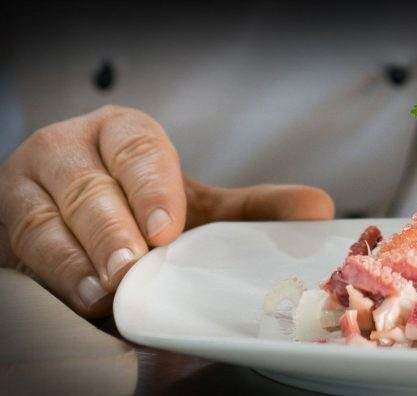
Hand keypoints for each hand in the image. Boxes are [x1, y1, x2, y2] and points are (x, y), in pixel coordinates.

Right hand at [0, 105, 333, 316]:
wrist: (78, 228)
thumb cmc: (139, 209)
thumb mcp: (193, 205)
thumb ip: (250, 209)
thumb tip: (317, 210)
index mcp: (121, 134)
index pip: (135, 145)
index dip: (151, 184)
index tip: (167, 226)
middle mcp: (69, 151)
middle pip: (89, 186)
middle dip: (114, 229)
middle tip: (139, 263)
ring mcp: (29, 189)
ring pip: (47, 221)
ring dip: (82, 259)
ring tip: (111, 289)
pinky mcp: (7, 228)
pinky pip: (25, 251)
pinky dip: (57, 277)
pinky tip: (84, 298)